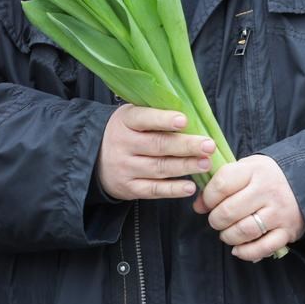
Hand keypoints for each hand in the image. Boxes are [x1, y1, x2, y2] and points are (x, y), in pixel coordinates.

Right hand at [98, 105, 215, 200]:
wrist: (96, 159)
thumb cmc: (127, 133)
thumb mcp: (132, 116)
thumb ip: (155, 113)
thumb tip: (192, 113)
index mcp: (124, 121)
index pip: (143, 119)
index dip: (163, 120)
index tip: (184, 120)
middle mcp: (122, 144)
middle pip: (157, 145)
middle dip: (185, 145)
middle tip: (208, 145)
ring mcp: (125, 168)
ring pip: (158, 168)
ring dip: (185, 166)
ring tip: (206, 163)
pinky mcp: (129, 188)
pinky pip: (153, 190)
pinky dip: (173, 189)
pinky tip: (190, 187)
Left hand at [195, 155, 304, 261]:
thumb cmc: (268, 176)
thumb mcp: (247, 168)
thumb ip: (222, 183)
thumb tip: (198, 205)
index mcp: (254, 170)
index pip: (222, 185)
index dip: (207, 198)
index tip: (205, 203)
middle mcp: (268, 190)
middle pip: (229, 211)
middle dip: (215, 220)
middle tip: (216, 220)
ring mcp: (279, 212)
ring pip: (244, 231)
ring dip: (228, 236)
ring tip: (227, 233)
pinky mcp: (288, 231)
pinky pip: (262, 248)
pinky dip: (246, 252)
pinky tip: (238, 249)